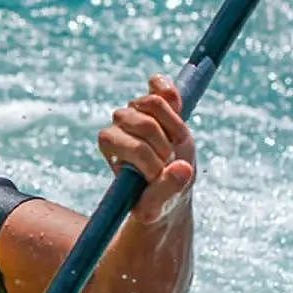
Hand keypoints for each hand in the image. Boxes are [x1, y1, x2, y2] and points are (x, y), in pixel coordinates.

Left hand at [97, 74, 195, 223]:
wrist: (164, 189)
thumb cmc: (154, 199)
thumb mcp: (157, 205)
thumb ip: (166, 189)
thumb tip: (182, 168)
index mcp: (111, 145)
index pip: (133, 145)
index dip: (150, 161)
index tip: (156, 177)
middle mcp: (119, 124)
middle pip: (145, 124)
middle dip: (163, 148)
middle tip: (167, 164)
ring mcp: (137, 110)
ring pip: (154, 104)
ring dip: (173, 128)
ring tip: (174, 146)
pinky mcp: (157, 104)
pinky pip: (162, 87)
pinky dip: (171, 92)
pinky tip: (178, 107)